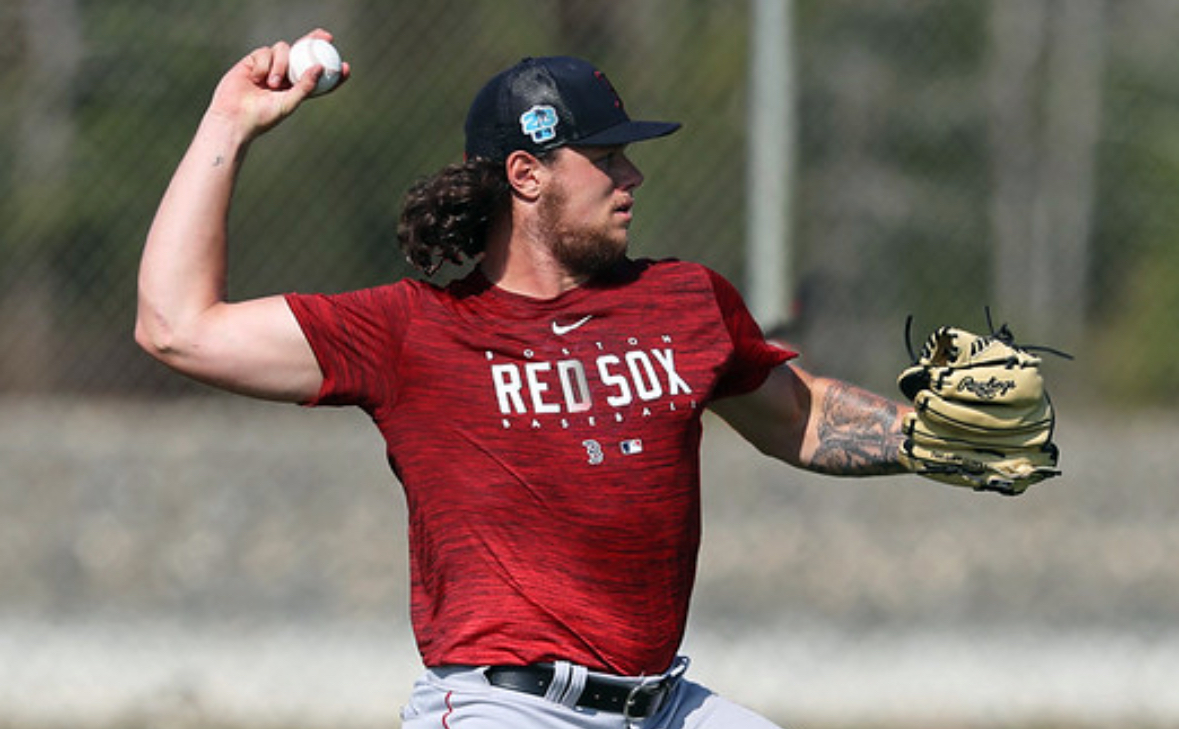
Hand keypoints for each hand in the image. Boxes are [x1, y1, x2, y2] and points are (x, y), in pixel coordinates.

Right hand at [205, 28, 350, 140]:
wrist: (233, 117)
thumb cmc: (262, 117)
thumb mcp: (289, 103)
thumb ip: (305, 86)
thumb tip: (321, 67)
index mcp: (296, 88)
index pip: (317, 76)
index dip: (331, 70)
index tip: (345, 67)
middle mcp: (285, 75)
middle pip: (303, 52)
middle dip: (315, 41)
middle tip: (327, 37)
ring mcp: (269, 66)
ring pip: (283, 49)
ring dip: (281, 64)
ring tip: (272, 84)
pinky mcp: (254, 61)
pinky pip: (265, 51)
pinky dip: (264, 64)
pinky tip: (257, 78)